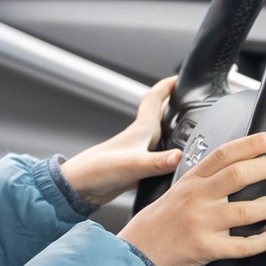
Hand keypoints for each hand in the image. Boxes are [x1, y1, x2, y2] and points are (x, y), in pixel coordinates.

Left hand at [59, 77, 181, 208]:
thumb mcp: (133, 164)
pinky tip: (170, 161)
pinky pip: (155, 156)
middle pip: (158, 115)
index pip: (154, 99)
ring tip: (185, 126)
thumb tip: (179, 156)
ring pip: (157, 135)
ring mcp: (136, 152)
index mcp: (140, 130)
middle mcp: (139, 138)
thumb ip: (157, 161)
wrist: (79, 187)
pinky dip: (166, 154)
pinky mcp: (134, 169)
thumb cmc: (97, 170)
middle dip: (172, 105)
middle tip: (187, 99)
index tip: (179, 78)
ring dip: (170, 128)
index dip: (167, 86)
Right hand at [117, 131, 265, 265]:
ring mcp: (202, 223)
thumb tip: (237, 169)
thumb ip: (204, 180)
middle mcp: (197, 198)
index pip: (225, 154)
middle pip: (240, 175)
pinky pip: (241, 246)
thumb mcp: (177, 191)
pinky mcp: (206, 248)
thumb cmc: (159, 223)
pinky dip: (262, 241)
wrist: (138, 252)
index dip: (252, 143)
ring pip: (246, 211)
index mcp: (191, 181)